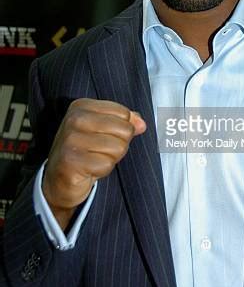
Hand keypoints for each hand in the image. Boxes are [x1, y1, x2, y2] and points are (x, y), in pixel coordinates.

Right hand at [42, 98, 145, 228]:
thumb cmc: (83, 152)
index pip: (124, 113)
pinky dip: (102, 170)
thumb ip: (124, 122)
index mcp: (82, 106)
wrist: (58, 180)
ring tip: (94, 159)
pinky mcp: (72, 161)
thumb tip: (141, 123)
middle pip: (124, 129)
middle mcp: (75, 119)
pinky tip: (89, 169)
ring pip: (118, 147)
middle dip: (119, 145)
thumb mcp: (102, 130)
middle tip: (100, 151)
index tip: (105, 136)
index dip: (122, 128)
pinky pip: (106, 164)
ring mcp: (71, 140)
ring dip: (110, 158)